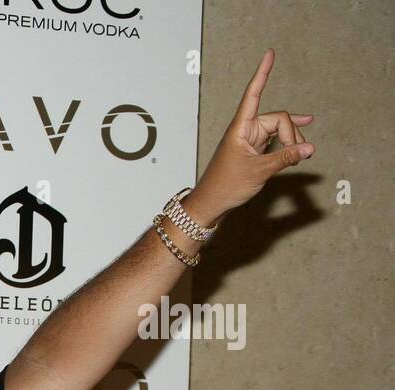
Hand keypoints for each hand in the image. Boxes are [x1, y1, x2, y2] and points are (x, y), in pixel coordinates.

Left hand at [186, 48, 314, 227]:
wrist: (211, 203)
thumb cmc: (226, 186)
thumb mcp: (259, 171)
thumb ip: (286, 157)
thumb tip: (309, 148)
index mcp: (240, 128)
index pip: (253, 94)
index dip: (262, 74)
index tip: (269, 53)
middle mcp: (245, 130)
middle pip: (278, 119)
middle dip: (292, 133)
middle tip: (299, 154)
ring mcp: (250, 140)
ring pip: (279, 130)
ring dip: (292, 140)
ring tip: (300, 155)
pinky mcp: (254, 150)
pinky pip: (275, 141)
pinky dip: (287, 145)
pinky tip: (301, 145)